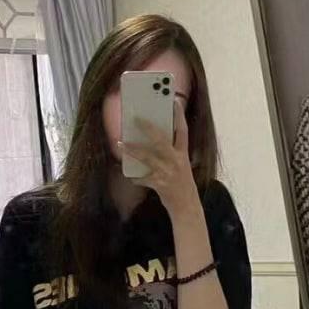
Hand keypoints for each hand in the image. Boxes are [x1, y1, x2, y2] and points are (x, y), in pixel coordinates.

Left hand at [121, 98, 197, 214]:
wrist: (187, 207)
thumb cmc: (181, 183)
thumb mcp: (181, 165)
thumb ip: (171, 152)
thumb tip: (152, 139)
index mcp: (183, 154)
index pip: (183, 130)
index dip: (179, 115)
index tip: (174, 101)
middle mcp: (177, 161)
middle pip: (161, 139)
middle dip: (148, 128)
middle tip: (136, 118)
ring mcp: (168, 172)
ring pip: (147, 156)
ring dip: (132, 149)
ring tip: (121, 143)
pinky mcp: (160, 184)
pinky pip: (143, 178)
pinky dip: (135, 177)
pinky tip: (130, 176)